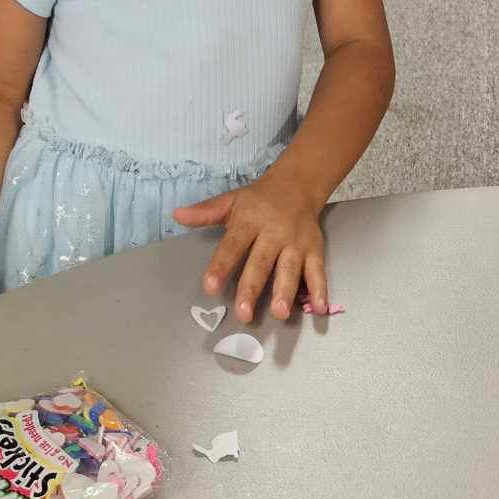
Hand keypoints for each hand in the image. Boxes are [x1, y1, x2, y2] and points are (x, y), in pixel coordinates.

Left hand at [173, 167, 326, 322]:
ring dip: (286, 291)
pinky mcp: (315, 249)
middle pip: (262, 262)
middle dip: (252, 287)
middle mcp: (274, 232)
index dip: (221, 266)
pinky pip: (318, 271)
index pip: (233, 245)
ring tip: (280, 313)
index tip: (210, 287)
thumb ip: (206, 212)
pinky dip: (321, 289)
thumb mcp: (231, 201)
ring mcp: (296, 243)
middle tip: (244, 313)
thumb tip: (177, 215)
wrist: (297, 184)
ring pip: (290, 269)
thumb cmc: (259, 200)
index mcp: (249, 220)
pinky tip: (320, 309)